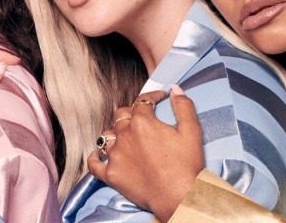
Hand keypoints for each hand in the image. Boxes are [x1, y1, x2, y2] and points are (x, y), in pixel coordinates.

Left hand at [88, 86, 204, 222]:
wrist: (179, 197)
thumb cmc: (186, 165)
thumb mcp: (191, 131)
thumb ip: (183, 106)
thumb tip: (175, 89)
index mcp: (142, 122)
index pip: (142, 101)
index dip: (152, 97)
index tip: (160, 98)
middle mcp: (124, 135)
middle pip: (121, 115)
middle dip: (132, 112)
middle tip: (143, 117)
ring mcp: (115, 155)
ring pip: (107, 135)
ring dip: (116, 133)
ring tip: (125, 136)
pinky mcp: (111, 175)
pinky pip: (94, 163)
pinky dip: (95, 157)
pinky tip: (99, 154)